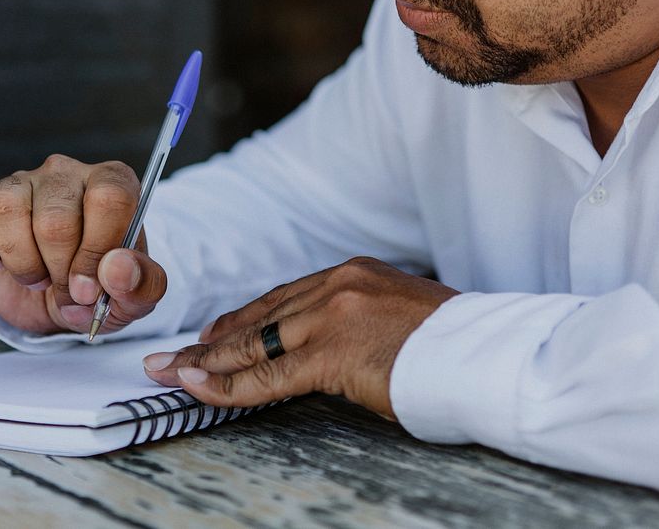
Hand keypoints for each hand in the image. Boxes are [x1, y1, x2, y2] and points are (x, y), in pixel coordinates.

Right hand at [0, 154, 167, 334]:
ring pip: (8, 211)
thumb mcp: (133, 298)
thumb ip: (142, 284)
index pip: (110, 198)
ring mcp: (21, 181)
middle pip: (56, 219)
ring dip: (21, 262)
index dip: (97, 250)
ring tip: (36, 275)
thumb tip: (117, 267)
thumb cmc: (97, 290)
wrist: (53, 303)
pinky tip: (0, 260)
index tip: (89, 287)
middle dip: (58, 270)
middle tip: (64, 288)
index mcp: (113, 185)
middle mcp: (67, 173)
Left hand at [142, 257, 458, 418]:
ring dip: (206, 359)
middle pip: (260, 314)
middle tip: (175, 352)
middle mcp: (338, 284)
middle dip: (212, 337)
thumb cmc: (453, 343)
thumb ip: (358, 320)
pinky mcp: (335, 351)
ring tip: (170, 370)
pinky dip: (227, 382)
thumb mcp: (399, 314)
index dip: (242, 319)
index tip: (214, 332)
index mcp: (353, 273)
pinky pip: (267, 374)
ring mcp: (334, 315)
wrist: (488, 353)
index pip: (282, 297)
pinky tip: (199, 385)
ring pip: (254, 342)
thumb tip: (331, 345)